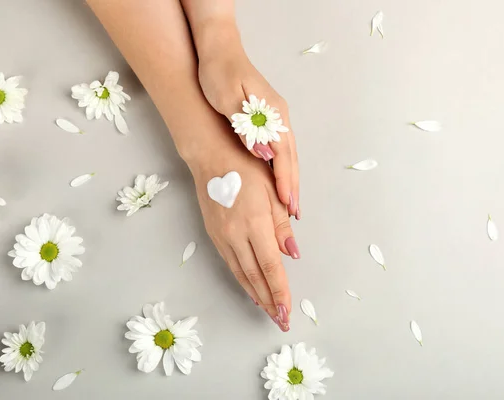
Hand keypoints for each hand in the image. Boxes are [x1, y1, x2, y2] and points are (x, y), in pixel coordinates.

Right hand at [184, 115, 299, 331]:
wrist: (211, 157)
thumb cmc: (246, 168)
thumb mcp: (272, 193)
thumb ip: (282, 227)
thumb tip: (292, 254)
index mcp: (255, 223)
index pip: (271, 266)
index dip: (279, 291)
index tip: (287, 310)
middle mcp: (237, 235)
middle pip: (255, 277)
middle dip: (269, 301)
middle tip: (281, 321)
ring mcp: (222, 237)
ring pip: (241, 274)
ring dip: (256, 295)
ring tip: (269, 312)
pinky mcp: (214, 236)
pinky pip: (231, 264)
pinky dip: (243, 281)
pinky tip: (251, 289)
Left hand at [195, 23, 299, 219]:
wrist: (218, 48)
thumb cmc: (219, 72)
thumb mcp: (228, 99)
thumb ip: (246, 127)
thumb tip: (265, 155)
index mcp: (272, 114)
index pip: (283, 155)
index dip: (285, 181)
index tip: (287, 204)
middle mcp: (279, 117)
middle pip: (291, 158)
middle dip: (293, 186)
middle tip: (294, 213)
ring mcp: (275, 117)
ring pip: (288, 155)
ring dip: (290, 179)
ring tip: (290, 204)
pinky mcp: (268, 117)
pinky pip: (280, 149)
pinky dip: (282, 167)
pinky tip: (279, 179)